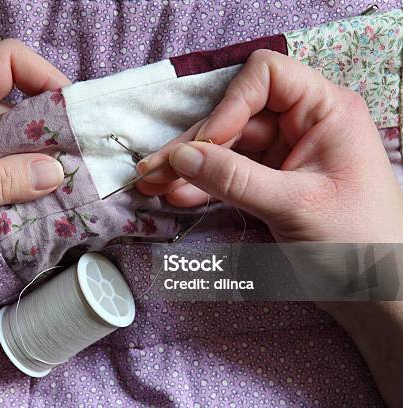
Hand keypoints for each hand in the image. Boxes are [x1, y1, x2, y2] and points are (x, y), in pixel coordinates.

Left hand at [0, 40, 68, 390]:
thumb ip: (1, 181)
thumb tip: (58, 171)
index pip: (6, 63)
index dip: (45, 76)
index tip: (75, 110)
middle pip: (15, 104)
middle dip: (51, 128)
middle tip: (82, 160)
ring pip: (8, 139)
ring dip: (36, 160)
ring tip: (67, 185)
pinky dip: (16, 180)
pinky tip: (36, 200)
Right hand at [136, 50, 402, 405]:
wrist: (376, 295)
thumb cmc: (356, 243)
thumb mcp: (293, 205)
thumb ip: (234, 178)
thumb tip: (180, 157)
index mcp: (325, 111)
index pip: (266, 77)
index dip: (230, 105)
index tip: (206, 145)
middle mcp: (302, 125)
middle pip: (234, 118)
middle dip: (193, 145)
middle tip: (152, 170)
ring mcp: (284, 155)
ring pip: (224, 149)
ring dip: (187, 167)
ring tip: (150, 185)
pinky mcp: (270, 183)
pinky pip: (228, 176)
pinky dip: (201, 186)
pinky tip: (174, 196)